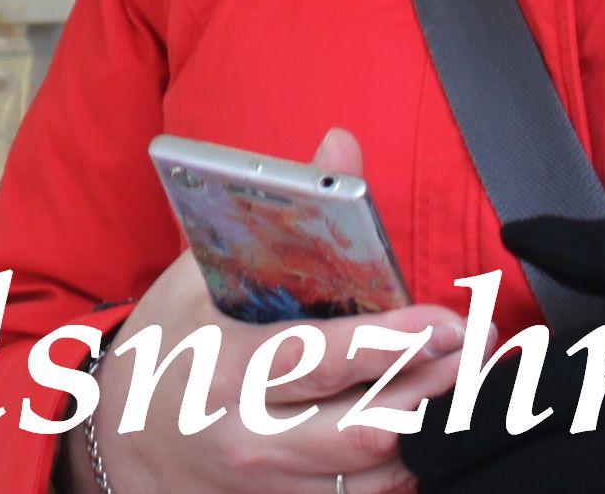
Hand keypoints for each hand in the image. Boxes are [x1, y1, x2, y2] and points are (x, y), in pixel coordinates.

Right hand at [87, 131, 468, 493]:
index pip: (315, 359)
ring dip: (435, 426)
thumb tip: (340, 145)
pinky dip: (411, 460)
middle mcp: (250, 437)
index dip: (388, 344)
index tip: (446, 321)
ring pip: (377, 469)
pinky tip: (436, 422)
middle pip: (363, 427)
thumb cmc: (169, 345)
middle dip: (434, 388)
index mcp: (224, 369)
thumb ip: (276, 214)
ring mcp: (274, 483)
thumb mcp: (199, 272)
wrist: (123, 443)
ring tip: (475, 380)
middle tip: (481, 346)